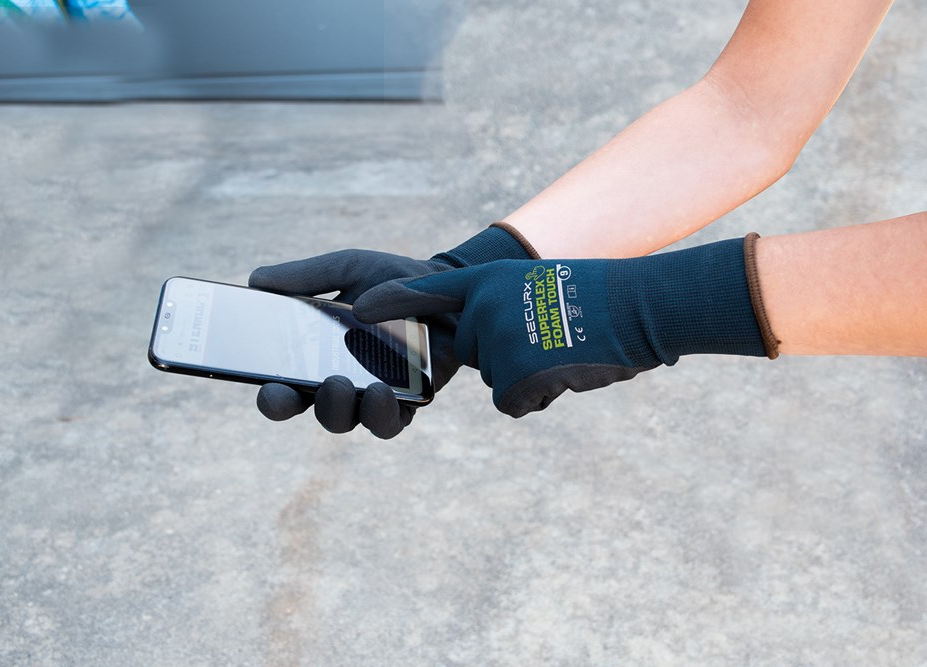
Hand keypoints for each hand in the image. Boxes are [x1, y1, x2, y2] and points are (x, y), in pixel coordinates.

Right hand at [248, 250, 459, 438]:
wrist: (447, 284)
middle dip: (301, 404)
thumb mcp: (348, 267)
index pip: (284, 385)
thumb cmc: (392, 279)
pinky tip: (381, 393)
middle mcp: (341, 380)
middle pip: (309, 408)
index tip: (266, 389)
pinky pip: (389, 424)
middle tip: (309, 380)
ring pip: (346, 420)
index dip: (272, 396)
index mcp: (316, 355)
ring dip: (337, 409)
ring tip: (341, 384)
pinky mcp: (407, 401)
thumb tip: (255, 279)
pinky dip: (380, 416)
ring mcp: (373, 394)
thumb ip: (306, 276)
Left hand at [354, 237, 771, 416]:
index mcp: (487, 281)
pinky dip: (542, 395)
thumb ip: (502, 309)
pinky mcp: (514, 375)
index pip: (427, 292)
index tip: (357, 311)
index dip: (392, 302)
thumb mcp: (538, 287)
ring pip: (499, 380)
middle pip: (477, 355)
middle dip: (512, 358)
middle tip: (552, 337)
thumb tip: (492, 348)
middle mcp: (483, 308)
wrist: (639, 306)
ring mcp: (497, 342)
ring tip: (566, 348)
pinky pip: (514, 402)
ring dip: (532, 376)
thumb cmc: (597, 298)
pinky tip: (568, 370)